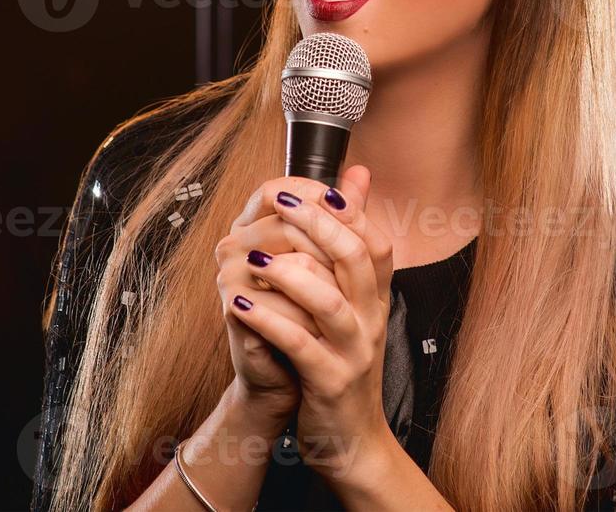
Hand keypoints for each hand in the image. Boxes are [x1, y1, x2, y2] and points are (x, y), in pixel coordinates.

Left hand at [227, 165, 395, 481]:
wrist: (353, 440)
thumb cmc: (343, 362)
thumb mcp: (354, 302)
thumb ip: (351, 241)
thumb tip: (357, 176)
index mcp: (376, 298)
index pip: (375, 240)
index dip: (347, 210)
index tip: (314, 186)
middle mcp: (371, 319)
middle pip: (355, 258)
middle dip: (317, 224)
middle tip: (280, 202)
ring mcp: (353, 351)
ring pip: (329, 301)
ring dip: (290, 273)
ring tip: (254, 257)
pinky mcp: (328, 381)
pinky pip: (298, 345)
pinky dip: (269, 320)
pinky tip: (238, 304)